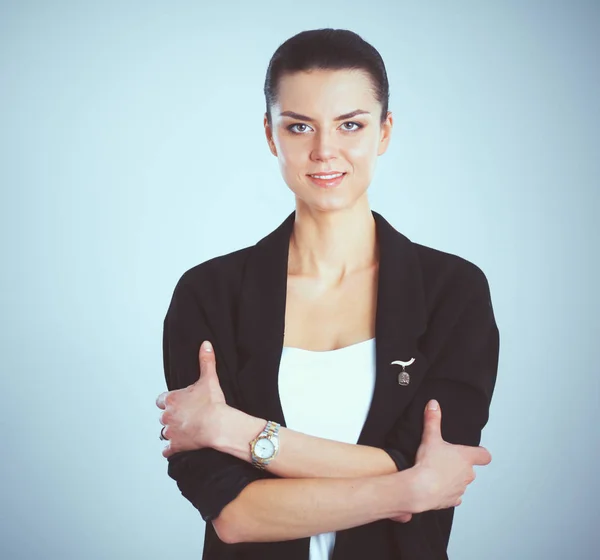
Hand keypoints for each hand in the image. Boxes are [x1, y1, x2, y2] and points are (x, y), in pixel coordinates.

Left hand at [156, 340, 228, 457]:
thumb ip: (206, 361)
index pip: (161, 399)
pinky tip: (177, 447)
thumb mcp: (209, 378)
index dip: (169, 401)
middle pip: (162, 416)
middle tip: (182, 416)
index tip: (177, 402)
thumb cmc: (212, 404)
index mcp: (172, 399)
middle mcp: (167, 415)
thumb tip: (205, 345)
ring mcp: (170, 431)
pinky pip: (167, 450)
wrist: (217, 425)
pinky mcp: (175, 445)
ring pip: (163, 432)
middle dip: (170, 416)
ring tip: (181, 430)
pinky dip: (171, 449)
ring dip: (170, 431)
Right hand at [409, 399, 491, 512]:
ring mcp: (461, 488)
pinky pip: (454, 496)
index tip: (478, 453)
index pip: (484, 456)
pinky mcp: (453, 500)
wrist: (421, 488)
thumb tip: (433, 404)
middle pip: (470, 469)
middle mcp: (468, 474)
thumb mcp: (430, 437)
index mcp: (466, 458)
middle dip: (460, 465)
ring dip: (453, 478)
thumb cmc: (428, 464)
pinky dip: (448, 492)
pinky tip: (437, 487)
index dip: (481, 453)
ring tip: (437, 474)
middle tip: (445, 460)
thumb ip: (432, 420)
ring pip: (462, 482)